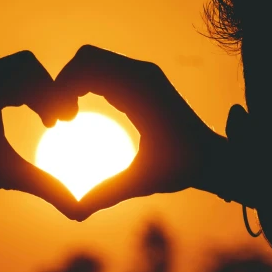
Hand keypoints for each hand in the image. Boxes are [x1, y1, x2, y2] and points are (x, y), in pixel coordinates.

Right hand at [54, 45, 226, 218]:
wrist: (213, 158)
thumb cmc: (182, 169)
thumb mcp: (142, 182)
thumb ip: (107, 193)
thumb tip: (76, 213)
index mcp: (141, 90)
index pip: (88, 66)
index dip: (63, 88)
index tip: (58, 123)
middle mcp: (142, 74)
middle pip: (87, 58)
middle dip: (64, 83)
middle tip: (58, 120)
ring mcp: (142, 75)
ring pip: (93, 62)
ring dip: (73, 84)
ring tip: (67, 119)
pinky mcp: (141, 81)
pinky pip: (104, 72)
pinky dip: (85, 86)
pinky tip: (79, 116)